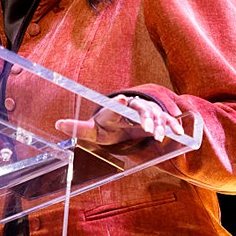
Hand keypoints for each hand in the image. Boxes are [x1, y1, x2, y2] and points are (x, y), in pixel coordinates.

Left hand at [55, 94, 184, 144]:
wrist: (122, 122)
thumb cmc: (106, 126)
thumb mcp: (92, 130)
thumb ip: (77, 128)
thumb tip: (58, 123)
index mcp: (113, 111)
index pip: (115, 106)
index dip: (119, 103)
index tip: (122, 99)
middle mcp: (130, 108)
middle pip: (138, 108)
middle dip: (143, 116)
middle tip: (145, 128)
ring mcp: (145, 112)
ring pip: (154, 114)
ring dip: (157, 124)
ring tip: (158, 136)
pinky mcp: (156, 119)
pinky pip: (166, 120)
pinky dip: (172, 125)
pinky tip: (178, 133)